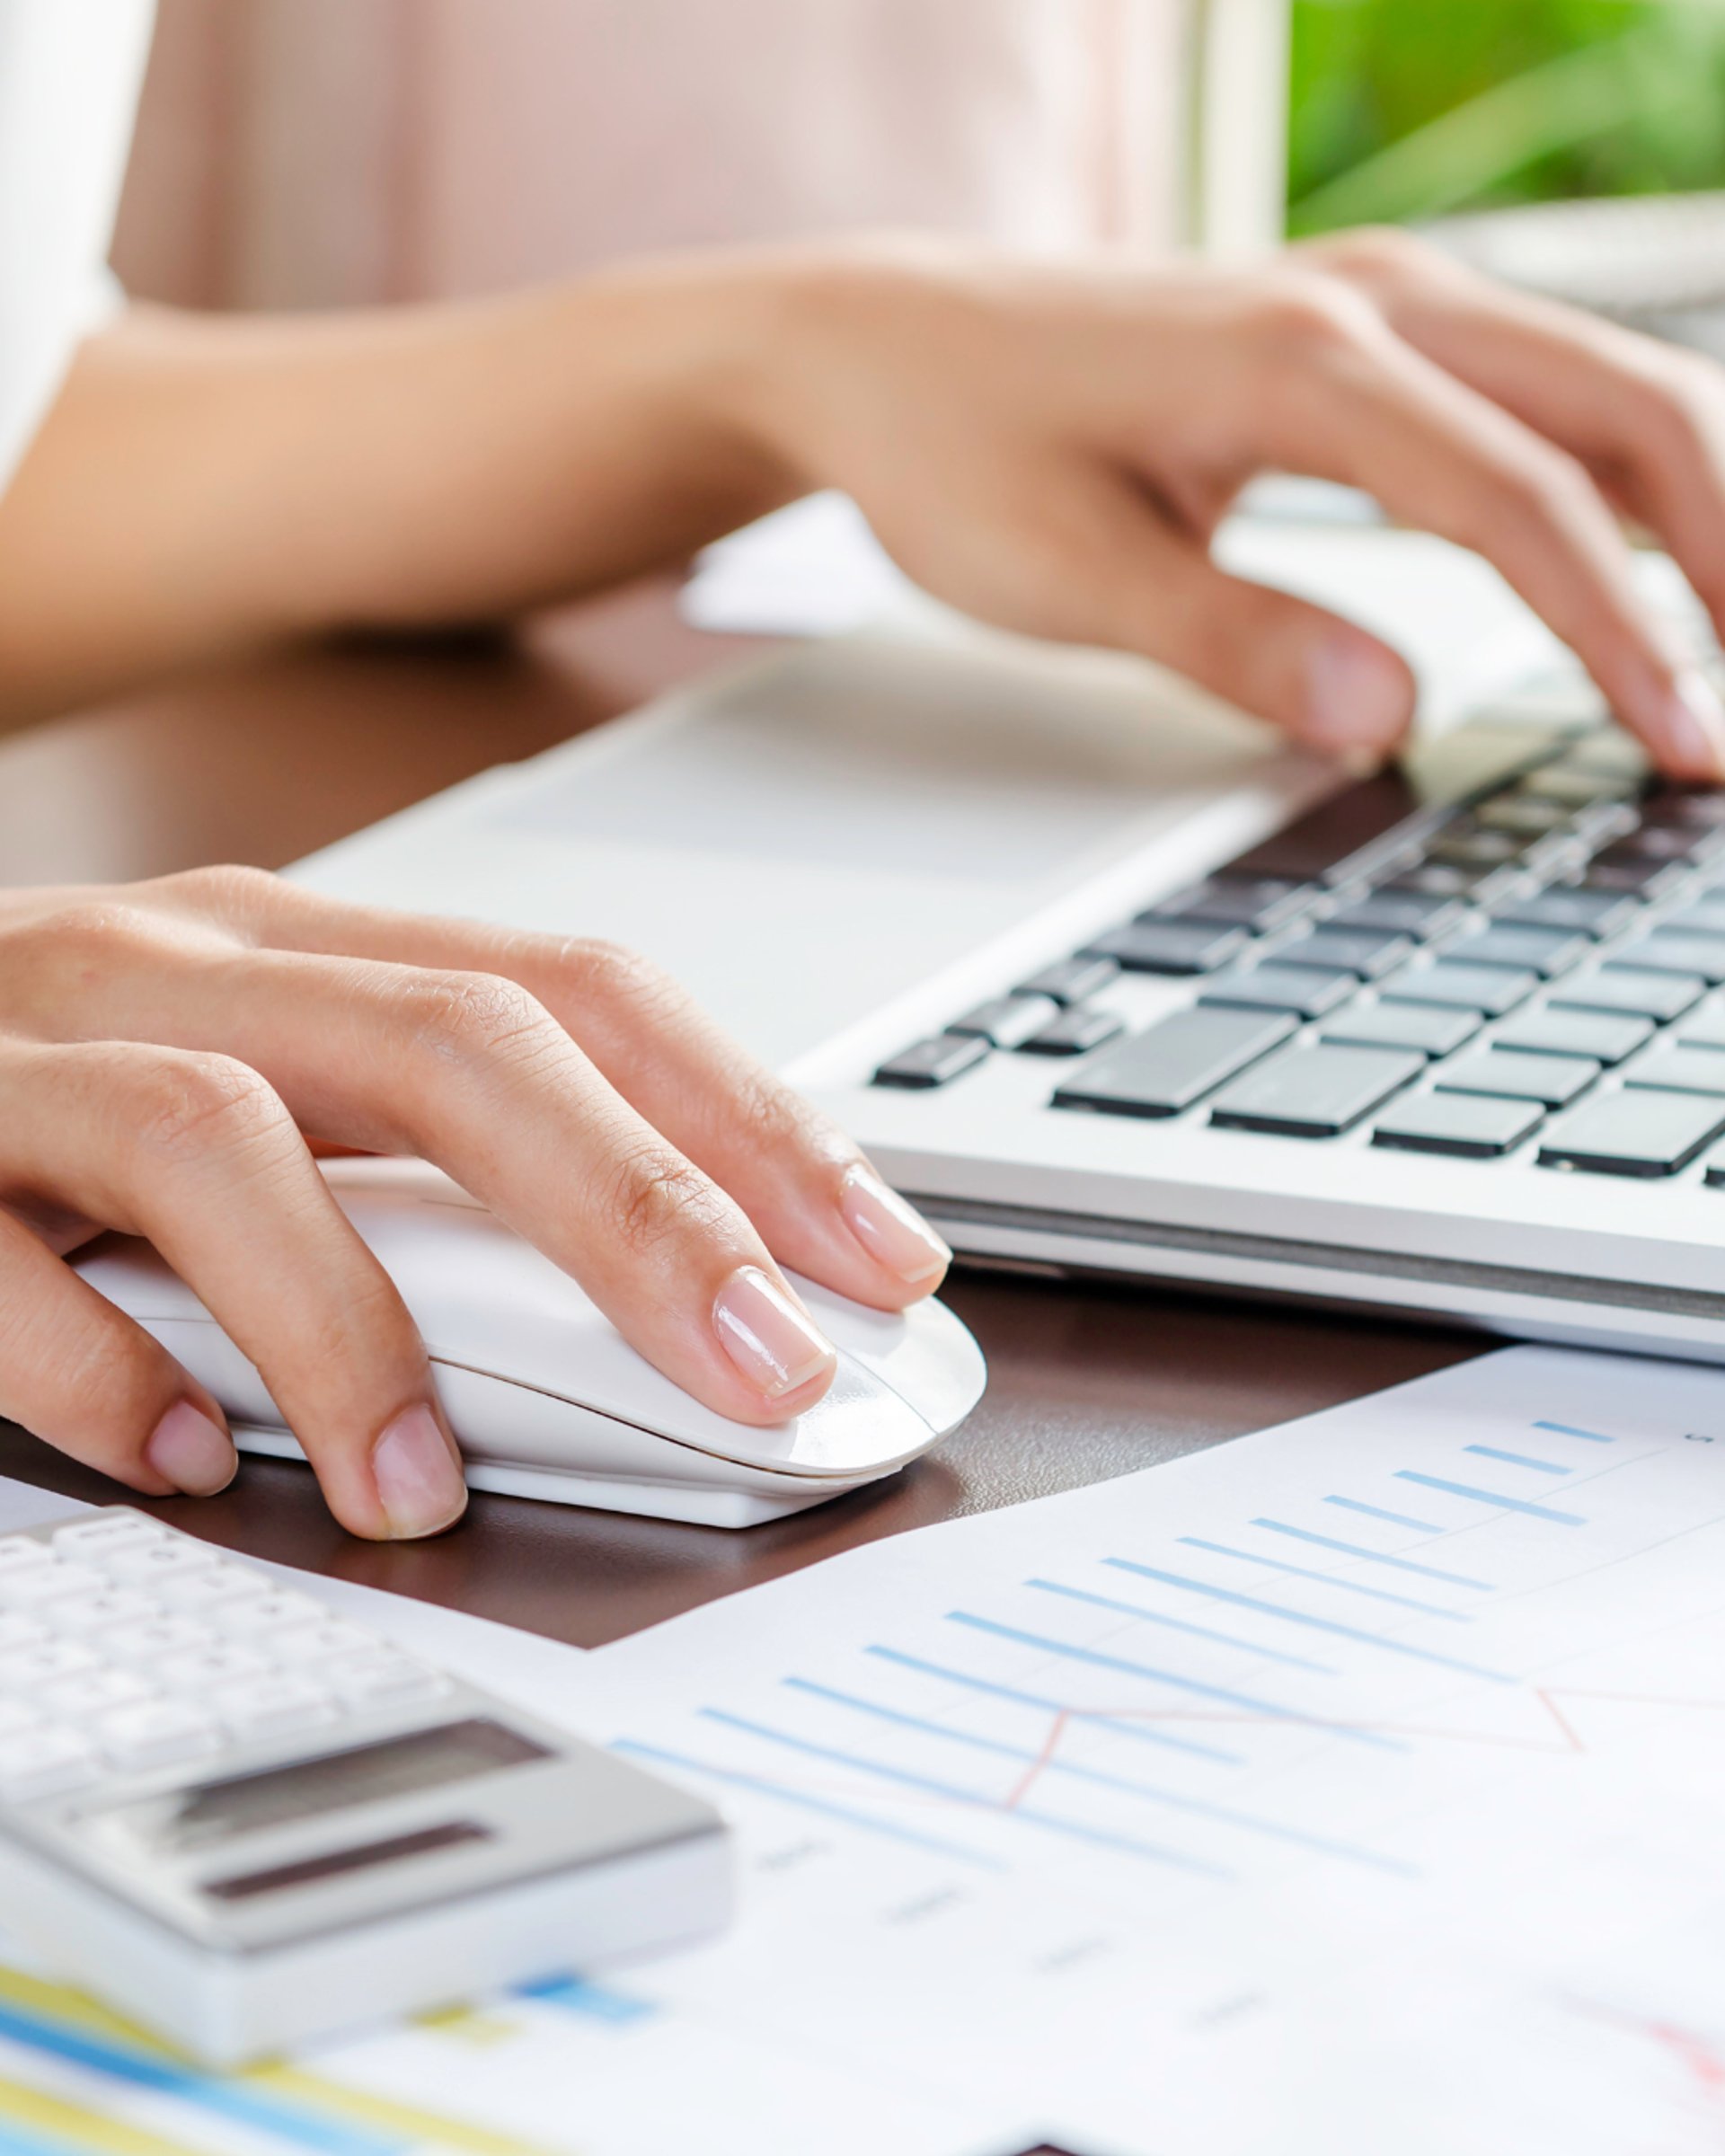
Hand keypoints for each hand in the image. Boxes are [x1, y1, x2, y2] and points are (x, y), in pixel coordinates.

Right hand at [0, 868, 948, 1537]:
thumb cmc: (61, 1089)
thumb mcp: (268, 1085)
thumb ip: (432, 1165)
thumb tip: (677, 1296)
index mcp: (304, 949)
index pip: (575, 995)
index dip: (745, 1118)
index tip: (875, 1254)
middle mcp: (181, 967)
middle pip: (451, 1046)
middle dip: (634, 1208)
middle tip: (756, 1363)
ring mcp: (28, 1049)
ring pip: (220, 1135)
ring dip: (348, 1324)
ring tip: (419, 1483)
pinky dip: (94, 1366)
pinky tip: (176, 1455)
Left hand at [744, 227, 1724, 777]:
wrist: (877, 344)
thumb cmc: (949, 448)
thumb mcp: (1063, 574)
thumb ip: (1231, 641)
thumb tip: (1392, 715)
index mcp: (1301, 361)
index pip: (1519, 503)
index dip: (1620, 636)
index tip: (1682, 750)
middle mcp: (1366, 302)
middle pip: (1625, 408)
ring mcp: (1376, 300)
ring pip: (1607, 383)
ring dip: (1698, 509)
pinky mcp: (1365, 330)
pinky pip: (1546, 389)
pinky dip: (1624, 476)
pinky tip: (1653, 562)